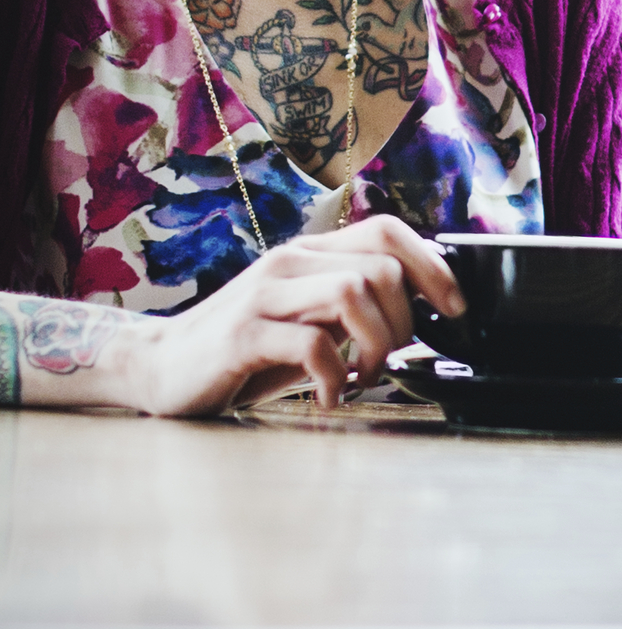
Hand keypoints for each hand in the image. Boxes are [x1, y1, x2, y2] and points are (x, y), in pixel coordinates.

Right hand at [117, 216, 465, 415]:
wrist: (160, 367)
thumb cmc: (247, 349)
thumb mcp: (309, 319)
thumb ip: (353, 305)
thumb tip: (420, 305)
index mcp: (311, 254)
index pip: (387, 231)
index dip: (433, 265)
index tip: (454, 309)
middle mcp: (289, 263)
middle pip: (381, 268)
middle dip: (405, 322)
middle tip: (389, 360)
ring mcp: (264, 295)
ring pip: (353, 293)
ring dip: (376, 346)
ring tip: (364, 378)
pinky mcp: (242, 334)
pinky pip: (313, 345)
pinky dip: (336, 378)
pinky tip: (331, 397)